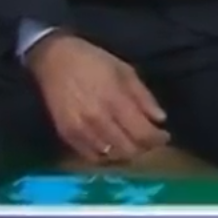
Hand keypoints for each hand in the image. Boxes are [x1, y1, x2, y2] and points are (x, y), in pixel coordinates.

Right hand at [25, 33, 168, 162]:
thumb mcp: (126, 71)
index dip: (158, 139)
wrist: (54, 59)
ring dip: (126, 153)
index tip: (164, 136)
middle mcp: (98, 120)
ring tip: (132, 142)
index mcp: (116, 101)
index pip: (143, 134)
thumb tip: (160, 119)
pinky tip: (112, 146)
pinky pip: (91, 157)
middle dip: (144, 148)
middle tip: (149, 139)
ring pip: (111, 156)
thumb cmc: (94, 61)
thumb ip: (144, 97)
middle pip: (129, 149)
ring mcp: (81, 130)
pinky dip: (105, 156)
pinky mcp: (67, 135)